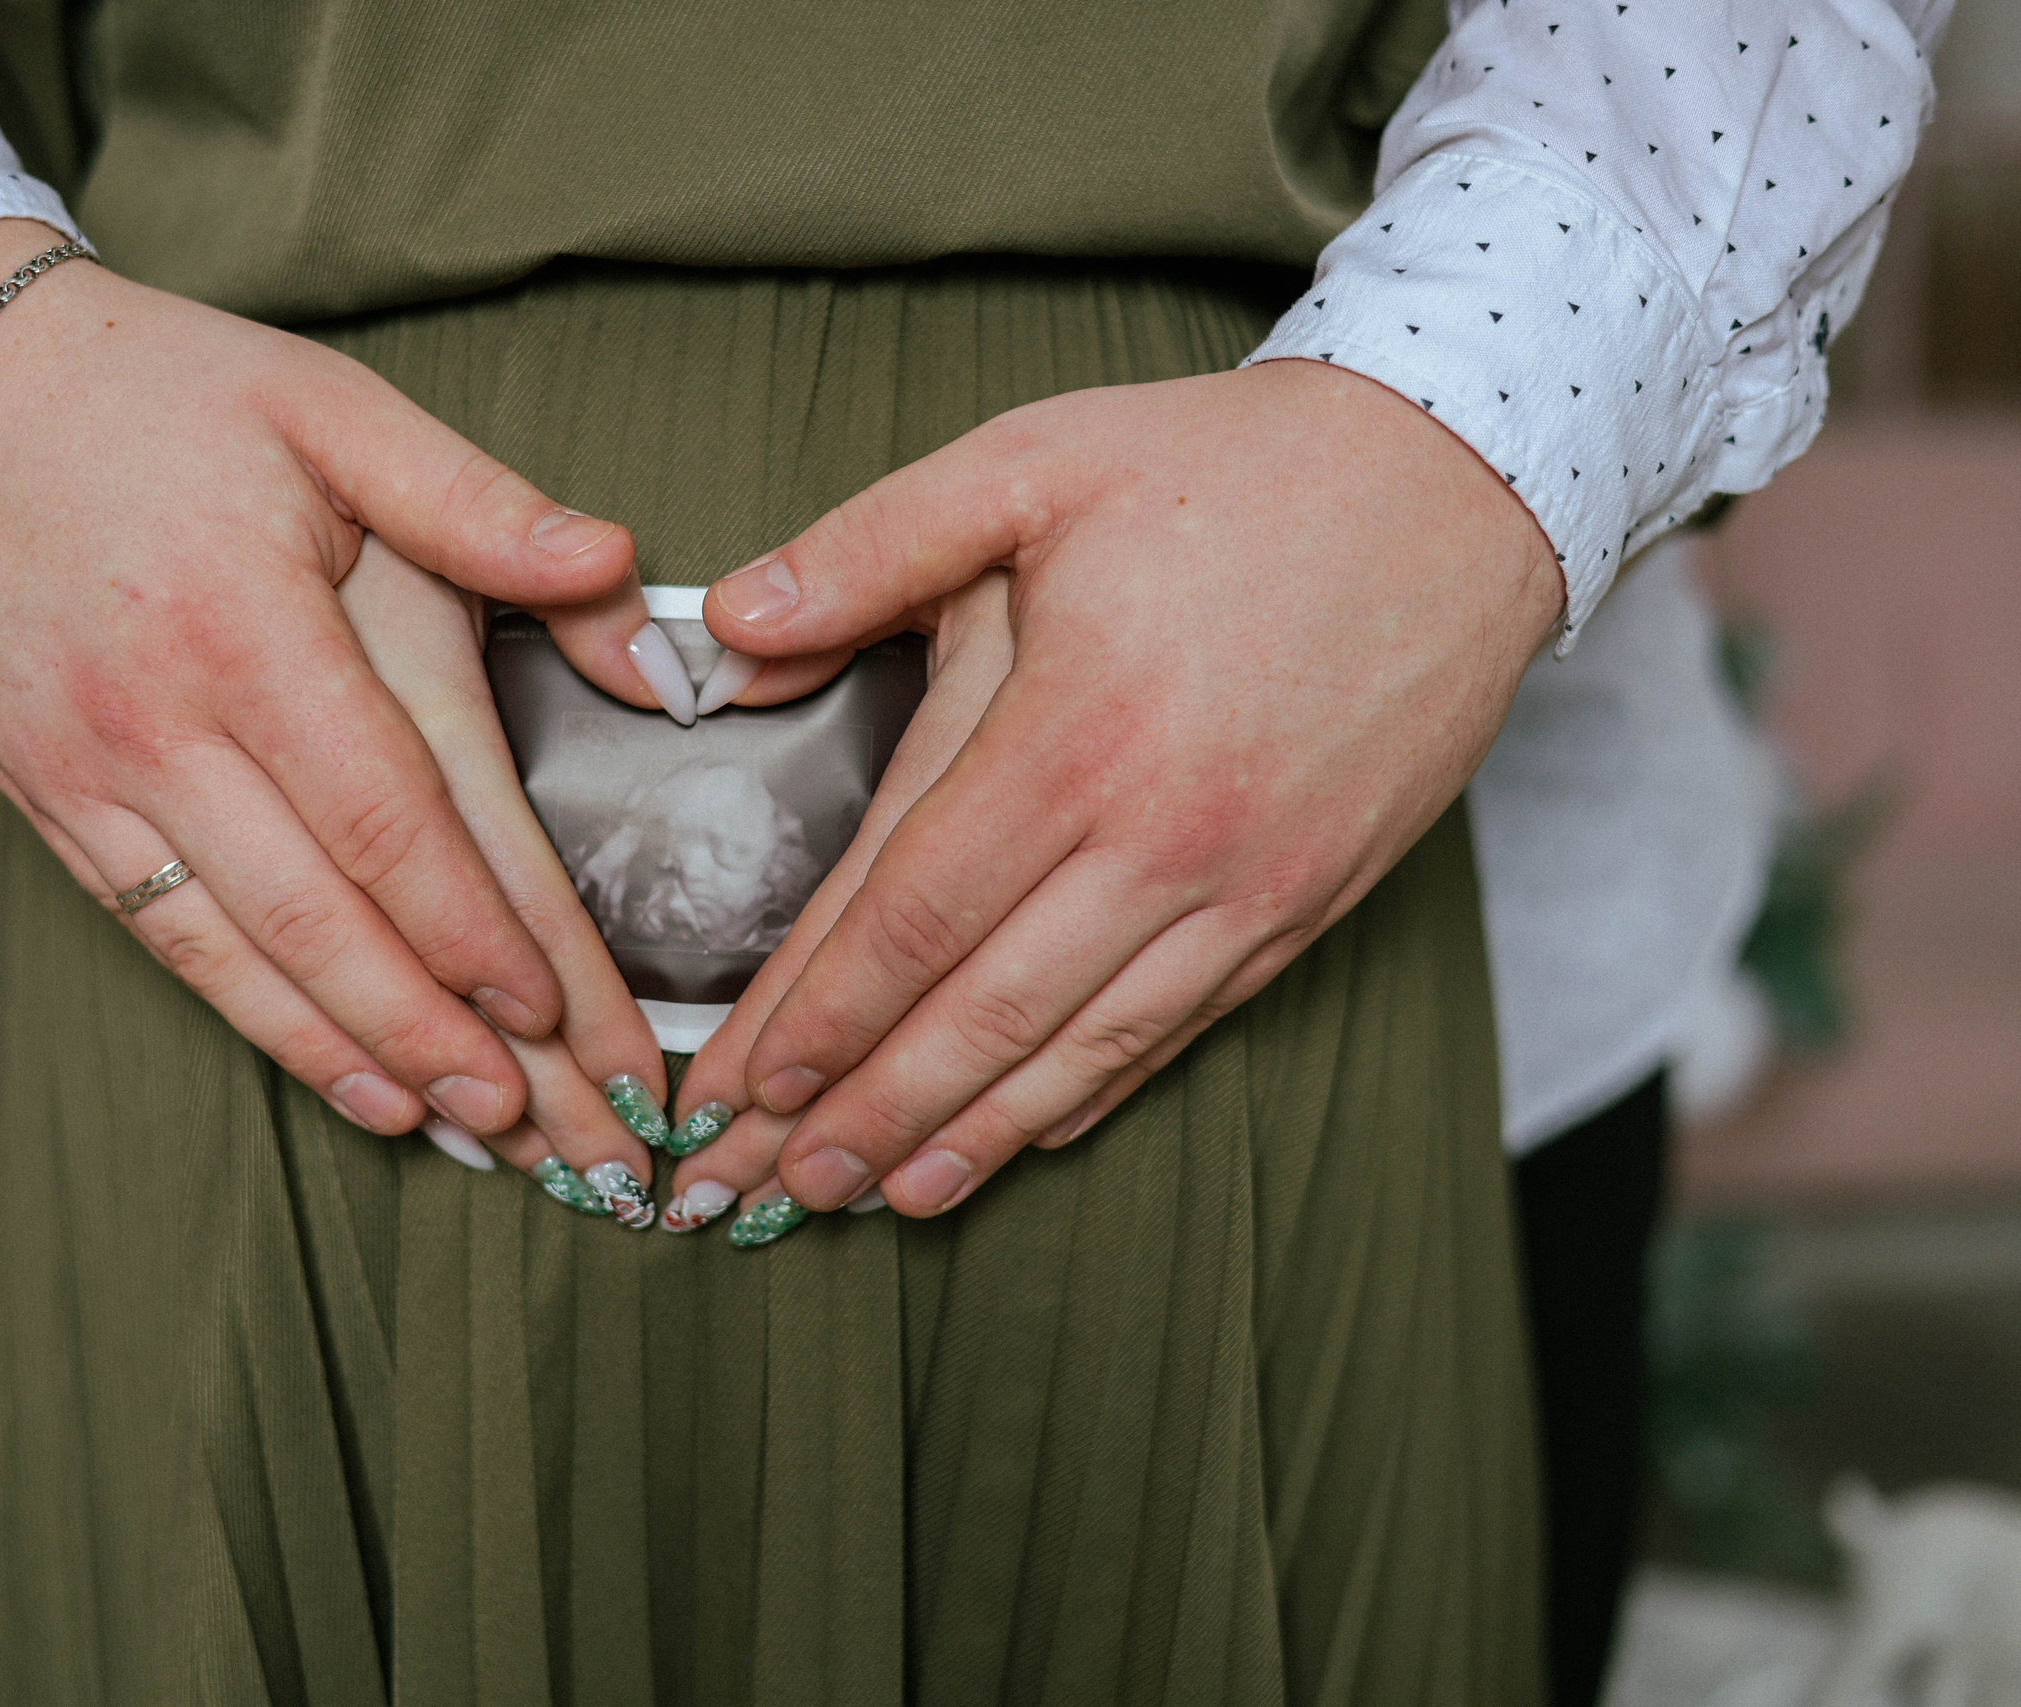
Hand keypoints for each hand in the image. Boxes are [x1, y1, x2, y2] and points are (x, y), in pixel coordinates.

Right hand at [0, 220, 674, 1140]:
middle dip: (448, 1033)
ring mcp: (92, 776)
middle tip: (553, 1125)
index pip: (389, 814)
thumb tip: (617, 569)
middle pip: (328, 915)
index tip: (562, 1009)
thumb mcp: (330, 407)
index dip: (477, 925)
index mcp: (249, 622)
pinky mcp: (49, 805)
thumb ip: (477, 502)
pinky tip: (346, 1077)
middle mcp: (162, 721)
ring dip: (364, 1054)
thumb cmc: (162, 390)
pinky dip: (261, 1021)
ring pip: (245, 954)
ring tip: (470, 1128)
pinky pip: (166, 939)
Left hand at [695, 359, 1560, 1216]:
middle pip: (980, 1011)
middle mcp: (1162, 834)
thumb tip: (725, 628)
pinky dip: (1088, 1093)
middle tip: (766, 1187)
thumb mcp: (1033, 461)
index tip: (735, 1082)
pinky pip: (1178, 1028)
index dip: (816, 1011)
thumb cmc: (1234, 468)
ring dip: (966, 1134)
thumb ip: (870, 546)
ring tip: (876, 1198)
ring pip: (1080, 1047)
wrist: (1460, 482)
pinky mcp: (1305, 903)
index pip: (911, 912)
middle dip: (864, 1111)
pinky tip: (1020, 1135)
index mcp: (1075, 731)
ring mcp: (1245, 884)